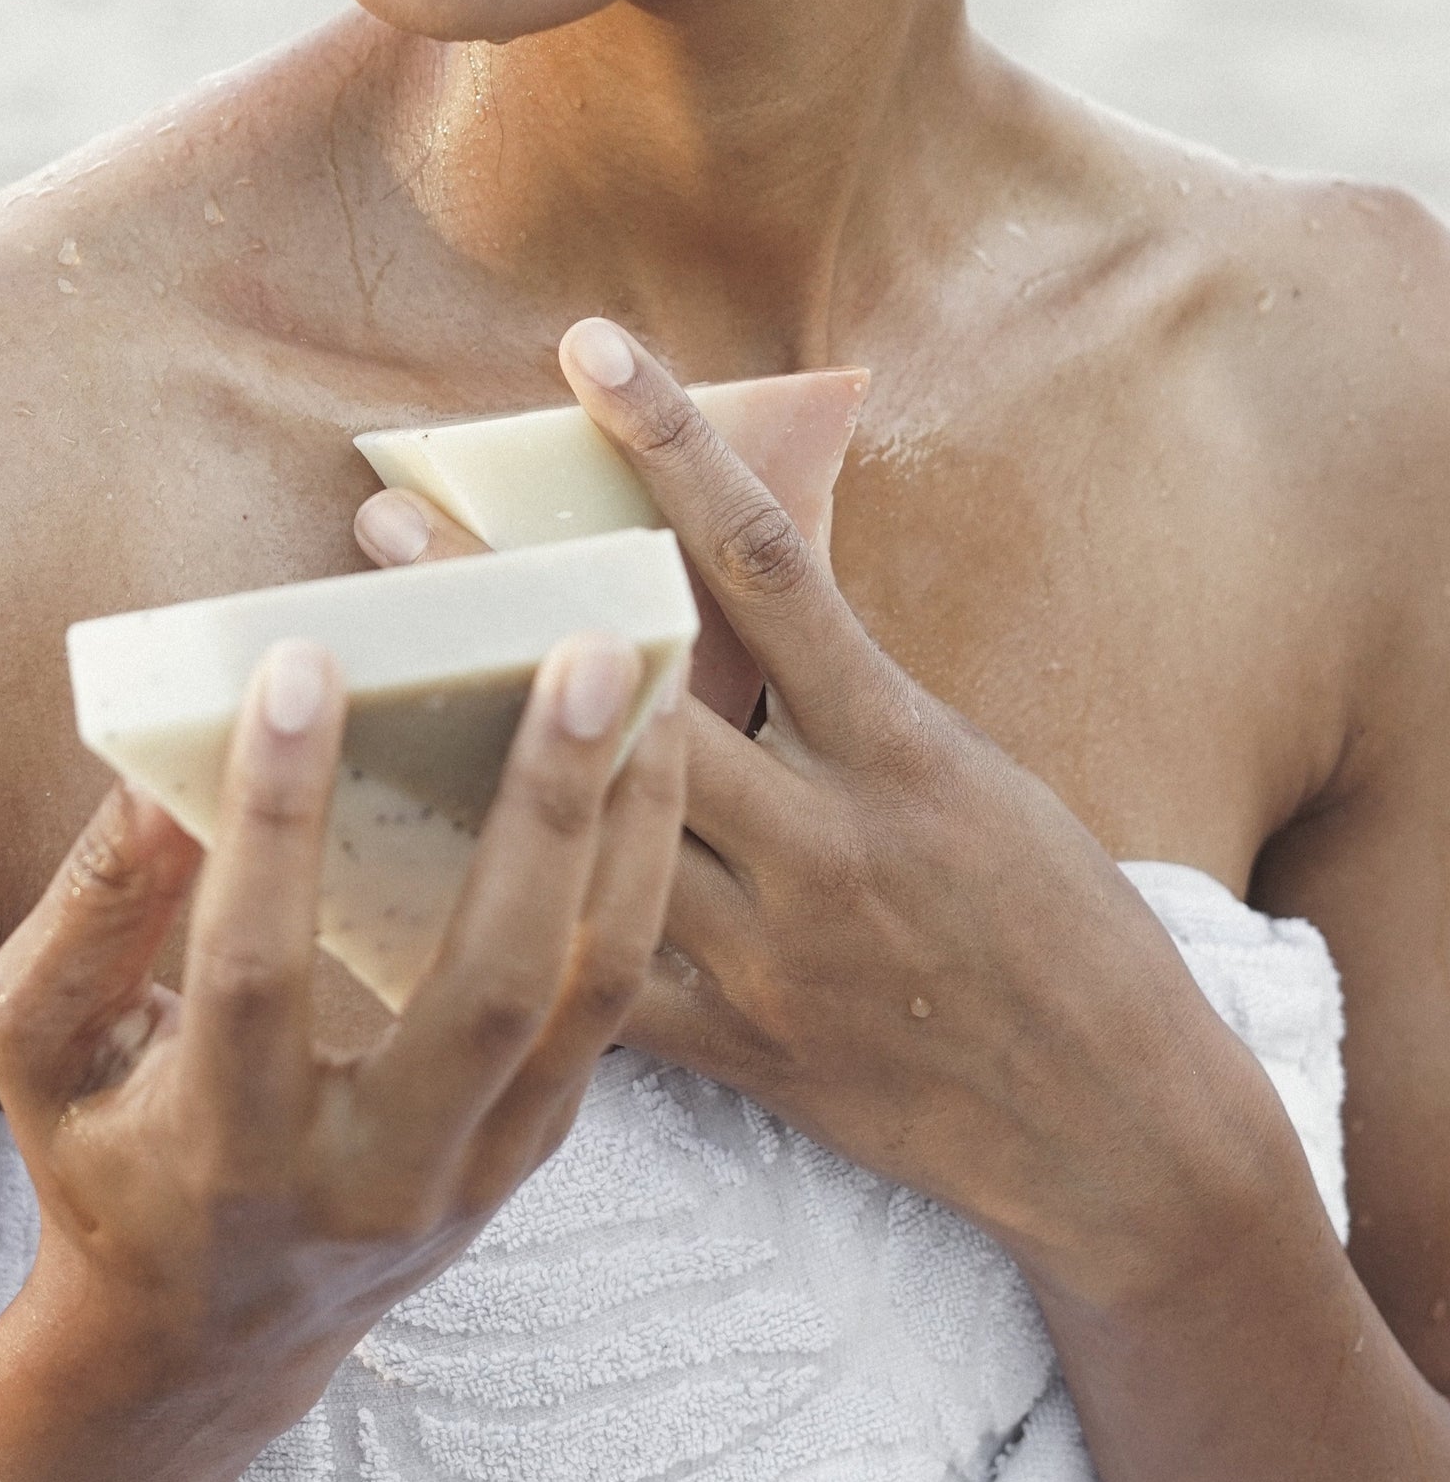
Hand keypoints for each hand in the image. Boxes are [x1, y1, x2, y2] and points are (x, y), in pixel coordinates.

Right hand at [0, 629, 686, 1417]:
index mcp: (225, 1147)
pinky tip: (647, 768)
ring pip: (590, 992)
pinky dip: (638, 876)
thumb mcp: (40, 1048)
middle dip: (543, 806)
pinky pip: (611, 1004)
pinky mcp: (534, 1146)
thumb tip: (162, 766)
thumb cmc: (107, 1161)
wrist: (207, 1338)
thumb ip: (89, 908)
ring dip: (632, 828)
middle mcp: (373, 1169)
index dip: (275, 814)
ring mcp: (477, 1167)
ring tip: (655, 686)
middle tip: (586, 655)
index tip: (299, 662)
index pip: (256, 968)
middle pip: (489, 982)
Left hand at [355, 319, 1280, 1305]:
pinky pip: (596, 985)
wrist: (1122, 1129)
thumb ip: (849, 691)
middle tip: (385, 525)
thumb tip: (740, 585)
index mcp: (900, 747)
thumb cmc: (1063, 925)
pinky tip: (400, 887)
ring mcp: (773, 950)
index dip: (674, 444)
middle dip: (508, 602)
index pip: (768, 562)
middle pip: (637, 694)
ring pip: (593, 832)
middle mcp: (826, 840)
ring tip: (359, 687)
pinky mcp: (740, 1048)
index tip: (589, 353)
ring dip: (470, 752)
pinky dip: (510, 928)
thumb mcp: (975, 774)